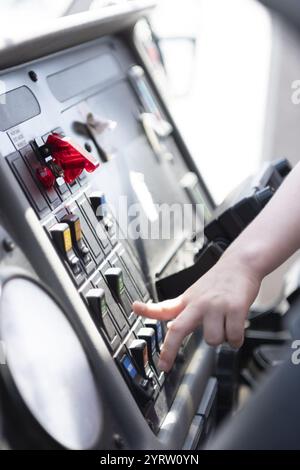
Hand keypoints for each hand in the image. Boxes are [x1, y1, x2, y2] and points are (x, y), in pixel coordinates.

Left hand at [133, 256, 261, 371]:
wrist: (241, 264)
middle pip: (179, 329)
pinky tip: (236, 329)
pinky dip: (236, 340)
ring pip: (213, 340)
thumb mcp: (193, 293)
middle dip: (169, 350)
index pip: (164, 310)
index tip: (135, 314)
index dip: (147, 313)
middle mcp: (199, 303)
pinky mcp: (235, 308)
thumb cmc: (218, 282)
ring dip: (221, 339)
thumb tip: (162, 321)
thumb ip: (177, 308)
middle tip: (165, 365)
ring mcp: (216, 305)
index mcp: (187, 300)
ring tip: (225, 325)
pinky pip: (233, 338)